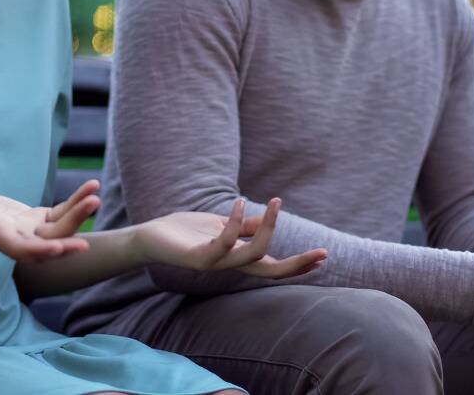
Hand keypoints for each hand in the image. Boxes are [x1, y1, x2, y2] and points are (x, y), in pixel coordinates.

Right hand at [0, 180, 100, 261]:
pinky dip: (76, 202)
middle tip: (92, 208)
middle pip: (49, 239)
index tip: (59, 248)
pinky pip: (61, 212)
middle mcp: (18, 238)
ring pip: (60, 227)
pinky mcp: (36, 218)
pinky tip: (91, 187)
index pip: (21, 249)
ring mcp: (30, 230)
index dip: (40, 250)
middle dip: (71, 228)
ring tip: (95, 194)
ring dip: (79, 213)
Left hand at [133, 198, 326, 277]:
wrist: (150, 238)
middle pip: (270, 272)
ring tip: (277, 203)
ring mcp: (215, 264)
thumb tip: (269, 219)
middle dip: (297, 264)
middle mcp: (229, 265)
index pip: (273, 266)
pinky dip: (236, 222)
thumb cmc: (186, 231)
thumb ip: (244, 227)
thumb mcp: (221, 225)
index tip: (323, 256)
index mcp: (237, 257)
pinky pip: (223, 242)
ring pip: (252, 256)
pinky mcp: (198, 258)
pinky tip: (241, 202)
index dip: (298, 265)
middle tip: (322, 253)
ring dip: (268, 228)